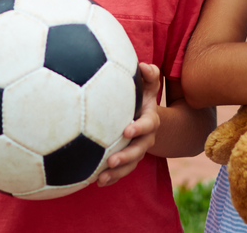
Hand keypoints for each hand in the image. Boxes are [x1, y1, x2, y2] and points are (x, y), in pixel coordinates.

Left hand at [96, 62, 160, 186]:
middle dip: (126, 157)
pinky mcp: (128, 160)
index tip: (126, 130)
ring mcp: (137, 151)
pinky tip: (96, 181)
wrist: (144, 115)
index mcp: (150, 120)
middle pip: (139, 150)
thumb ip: (149, 74)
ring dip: (117, 173)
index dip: (139, 128)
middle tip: (111, 160)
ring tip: (101, 178)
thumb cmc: (142, 95)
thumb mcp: (148, 84)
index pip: (148, 125)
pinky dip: (112, 178)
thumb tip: (143, 66)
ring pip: (130, 165)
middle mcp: (146, 138)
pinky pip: (122, 172)